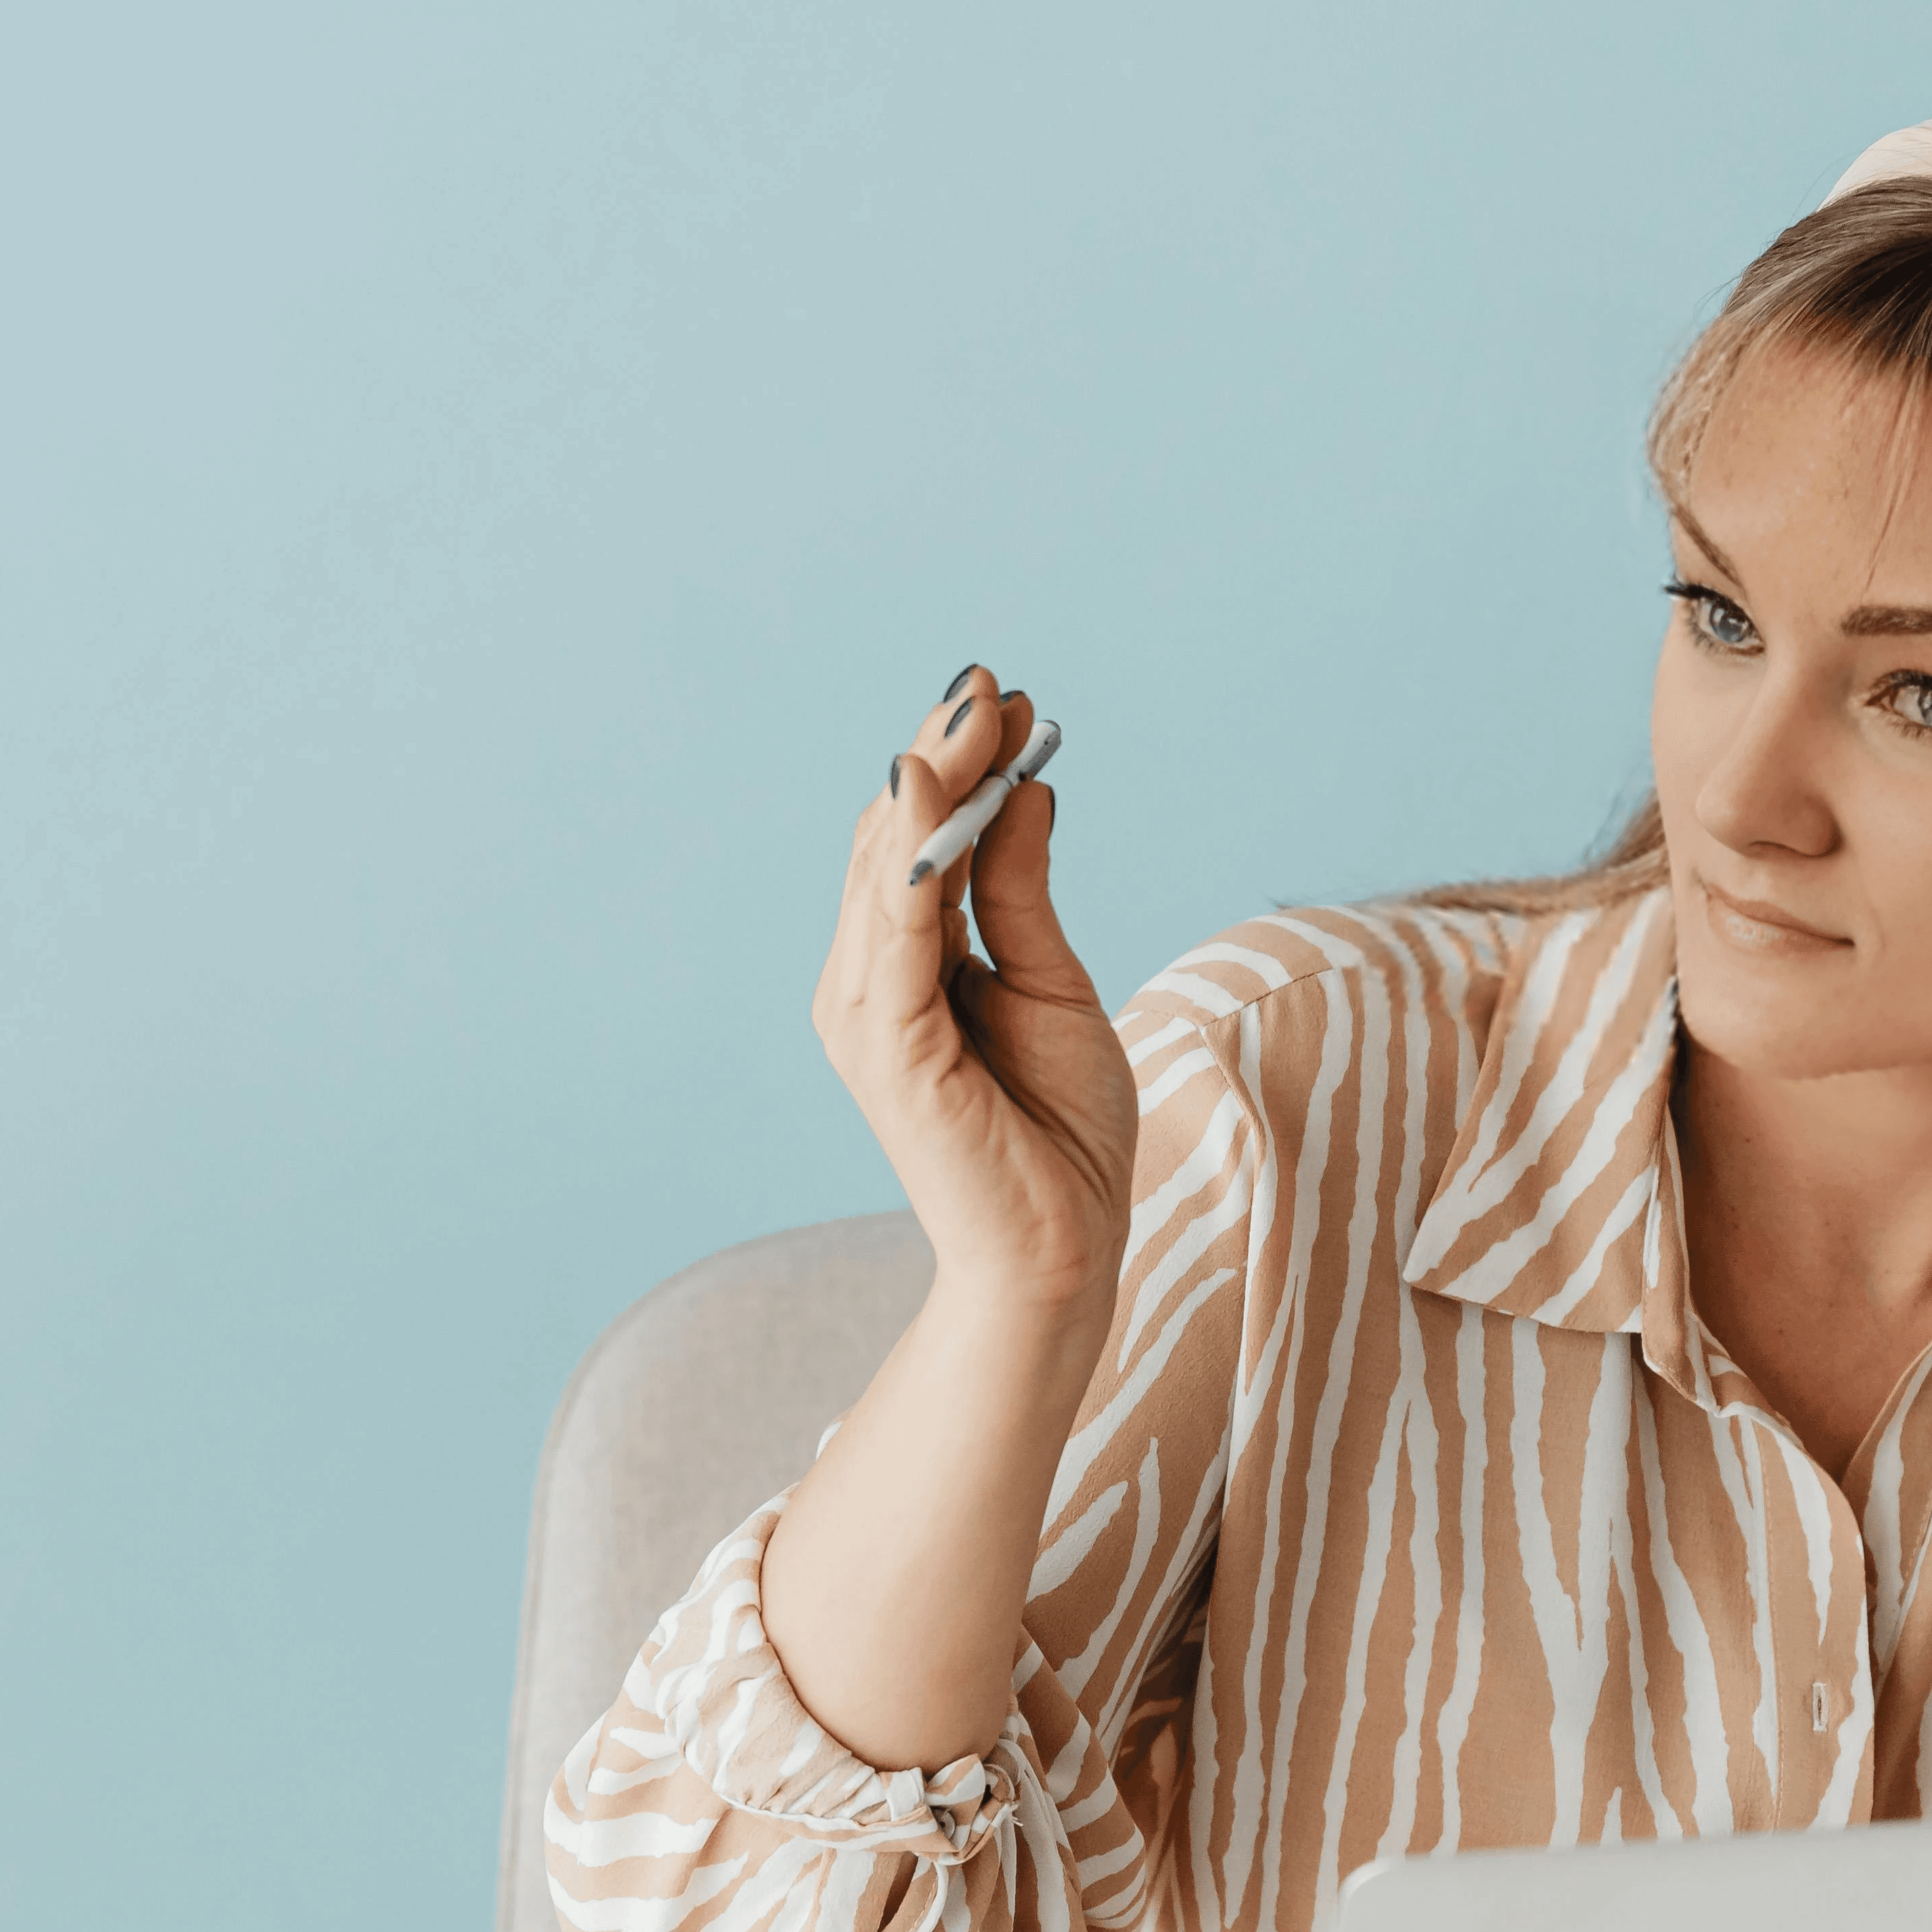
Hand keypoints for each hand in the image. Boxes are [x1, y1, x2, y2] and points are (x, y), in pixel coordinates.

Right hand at [814, 666, 1136, 1316]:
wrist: (1063, 1250)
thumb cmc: (1059, 1131)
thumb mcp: (1053, 984)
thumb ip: (1022, 892)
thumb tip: (1031, 789)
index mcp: (905, 968)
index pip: (920, 843)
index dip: (959, 764)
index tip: (1010, 697)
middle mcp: (869, 983)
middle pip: (896, 842)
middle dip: (943, 755)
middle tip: (993, 681)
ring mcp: (868, 1016)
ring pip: (888, 873)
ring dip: (930, 785)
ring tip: (975, 714)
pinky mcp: (887, 1050)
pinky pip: (896, 938)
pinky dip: (913, 863)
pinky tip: (933, 795)